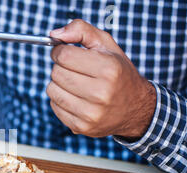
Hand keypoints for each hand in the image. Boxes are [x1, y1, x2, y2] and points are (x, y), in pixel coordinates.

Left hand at [46, 19, 155, 138]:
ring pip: (51, 90)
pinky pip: (54, 106)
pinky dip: (60, 100)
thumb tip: (55, 35)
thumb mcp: (106, 45)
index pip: (64, 55)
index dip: (60, 51)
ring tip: (74, 84)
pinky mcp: (80, 127)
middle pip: (56, 73)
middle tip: (74, 70)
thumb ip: (81, 31)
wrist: (135, 108)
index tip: (66, 53)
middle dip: (60, 68)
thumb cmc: (118, 73)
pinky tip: (75, 98)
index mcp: (108, 69)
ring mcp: (90, 113)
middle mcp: (100, 93)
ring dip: (58, 84)